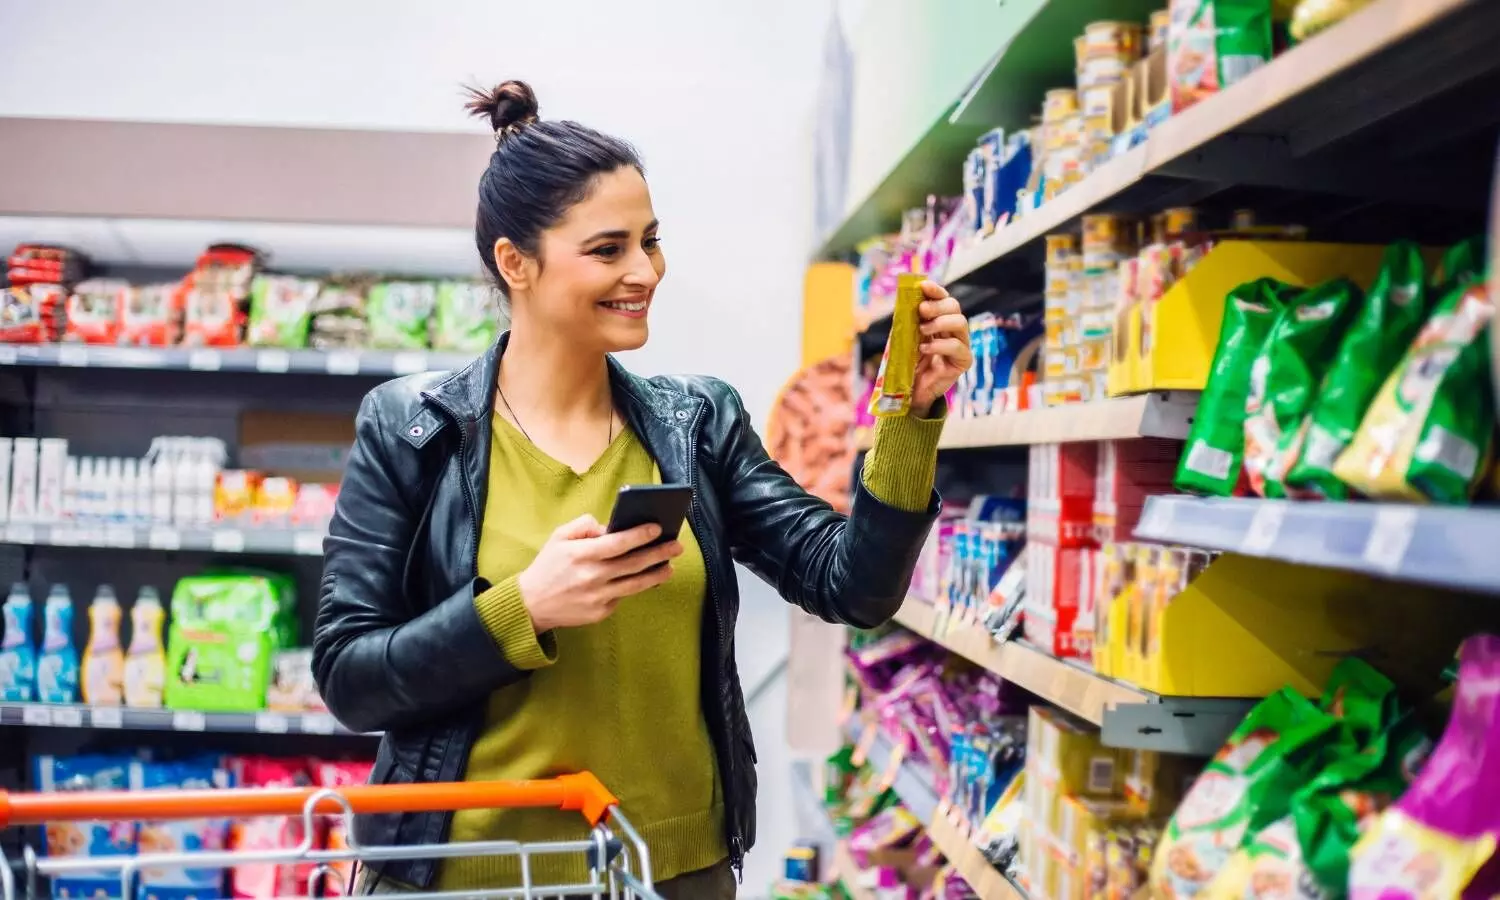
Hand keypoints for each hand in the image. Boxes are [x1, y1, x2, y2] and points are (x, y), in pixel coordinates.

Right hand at [517, 514, 682, 631]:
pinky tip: (649, 579)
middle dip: (658, 553)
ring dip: (656, 574)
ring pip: (635, 584)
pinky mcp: (600, 612)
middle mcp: (591, 576)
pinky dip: (637, 587)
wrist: (531, 605)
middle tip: (677, 546)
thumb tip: (609, 526)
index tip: (657, 528)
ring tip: (670, 566)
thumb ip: (583, 526)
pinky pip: (623, 596)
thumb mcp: (558, 537)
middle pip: (633, 564)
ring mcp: (597, 597)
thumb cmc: (547, 566)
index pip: (617, 543)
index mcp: (580, 554)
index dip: (639, 535)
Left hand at [912, 281, 972, 416]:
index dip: (936, 291)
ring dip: (940, 323)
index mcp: (941, 320)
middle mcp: (953, 330)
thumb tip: (905, 299)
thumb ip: (908, 321)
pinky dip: (939, 345)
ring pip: (960, 322)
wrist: (911, 391)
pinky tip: (924, 349)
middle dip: (937, 305)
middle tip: (922, 310)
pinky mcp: (963, 361)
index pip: (943, 299)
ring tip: (922, 330)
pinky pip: (957, 347)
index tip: (923, 286)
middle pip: (954, 307)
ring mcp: (961, 345)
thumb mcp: (905, 338)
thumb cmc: (909, 363)